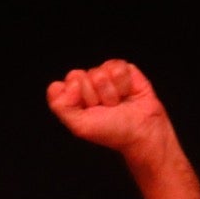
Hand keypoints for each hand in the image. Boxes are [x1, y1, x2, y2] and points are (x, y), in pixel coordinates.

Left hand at [47, 60, 169, 157]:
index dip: (72, 97)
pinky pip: (116, 67)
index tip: (86, 111)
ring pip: (98, 72)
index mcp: (72, 99)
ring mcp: (104, 76)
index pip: (57, 87)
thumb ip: (60, 106)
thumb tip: (69, 83)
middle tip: (104, 108)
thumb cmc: (113, 132)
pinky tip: (127, 93)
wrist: (141, 130)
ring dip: (110, 92)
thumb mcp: (79, 126)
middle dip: (92, 95)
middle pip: (77, 76)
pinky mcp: (122, 69)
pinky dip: (123, 83)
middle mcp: (86, 85)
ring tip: (117, 103)